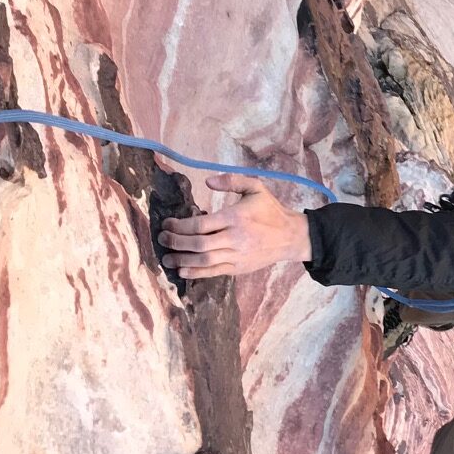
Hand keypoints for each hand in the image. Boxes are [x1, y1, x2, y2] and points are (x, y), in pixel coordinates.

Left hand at [159, 175, 312, 278]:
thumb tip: (208, 181)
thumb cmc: (270, 210)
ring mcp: (236, 256)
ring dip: (182, 260)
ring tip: (167, 258)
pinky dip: (196, 273)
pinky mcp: (238, 268)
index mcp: (235, 217)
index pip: (201, 224)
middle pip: (199, 243)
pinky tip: (182, 271)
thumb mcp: (256, 188)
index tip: (168, 223)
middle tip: (162, 239)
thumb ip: (232, 180)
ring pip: (204, 260)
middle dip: (176, 242)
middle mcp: (234, 238)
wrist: (291, 236)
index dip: (180, 226)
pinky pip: (214, 272)